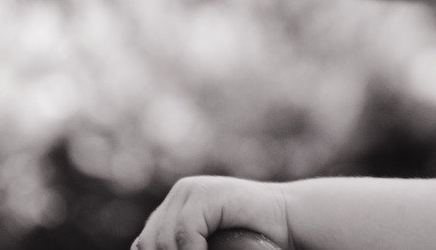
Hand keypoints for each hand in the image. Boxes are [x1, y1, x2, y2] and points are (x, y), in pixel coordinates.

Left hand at [133, 176, 292, 249]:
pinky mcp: (208, 194)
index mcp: (178, 205)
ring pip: (165, 238)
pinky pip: (186, 230)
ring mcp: (193, 190)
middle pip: (150, 240)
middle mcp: (181, 193)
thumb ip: (186, 247)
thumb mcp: (210, 245)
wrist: (289, 221)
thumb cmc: (255, 239)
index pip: (145, 242)